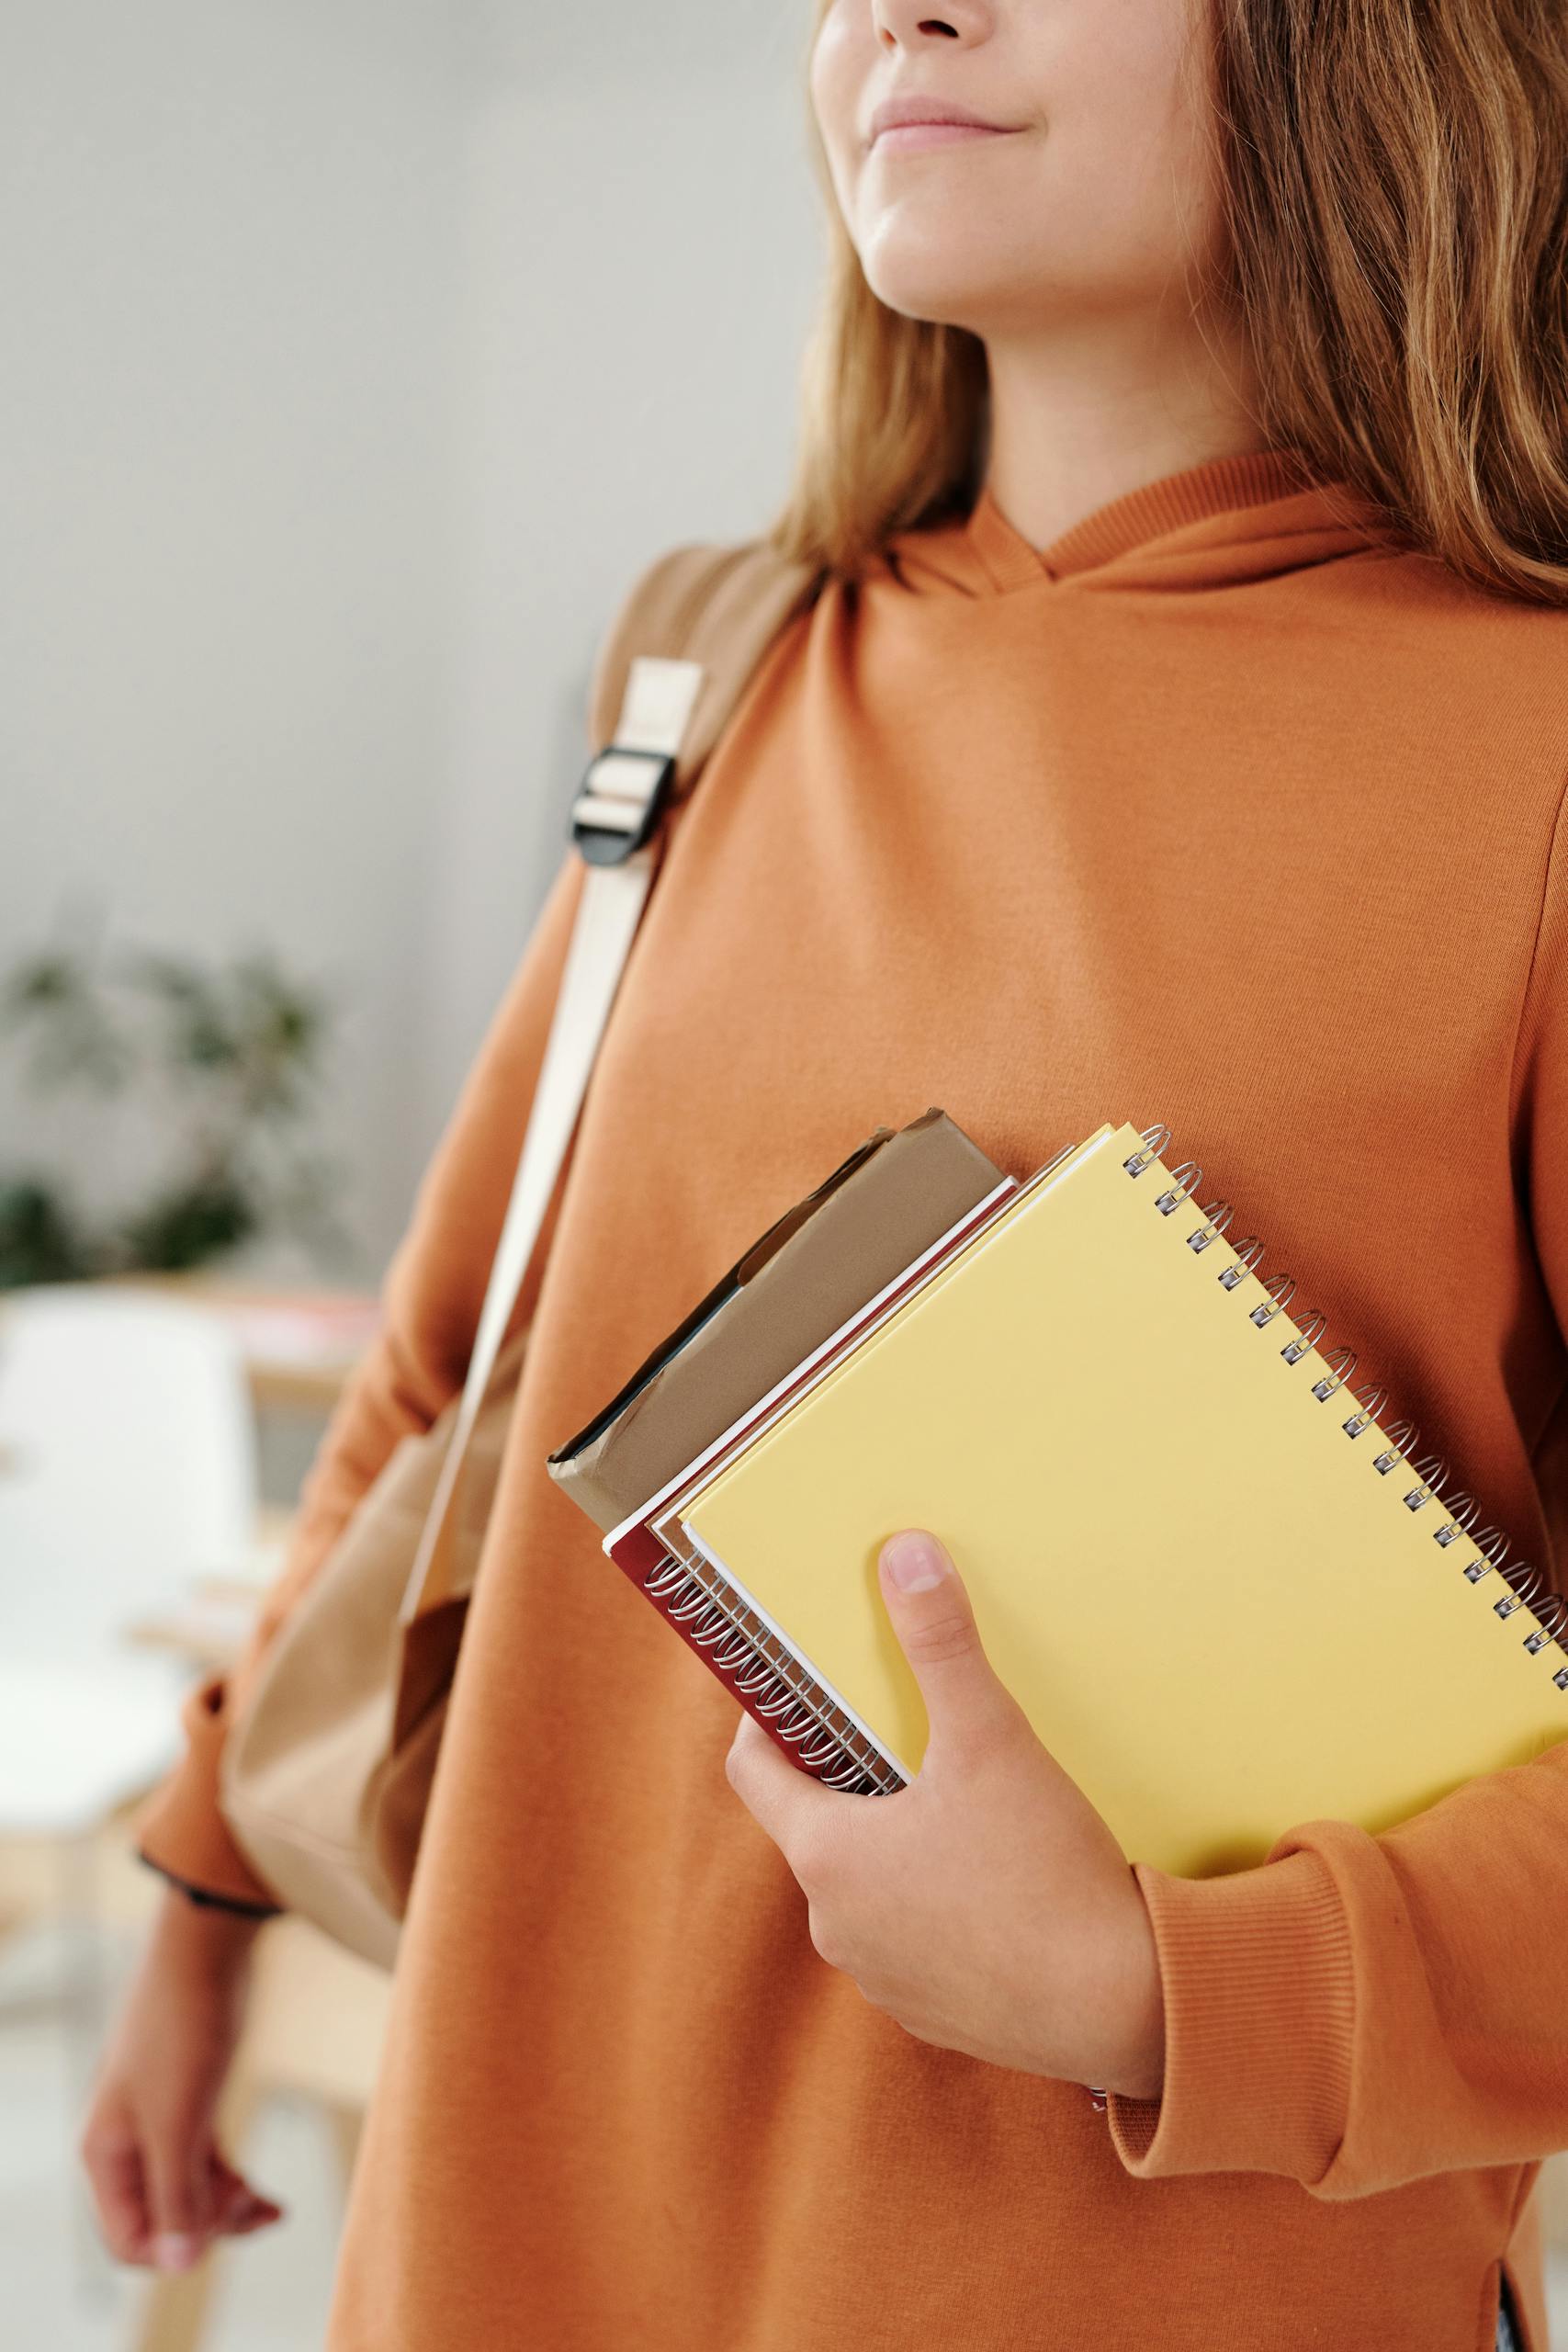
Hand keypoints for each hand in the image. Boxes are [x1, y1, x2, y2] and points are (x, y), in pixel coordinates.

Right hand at [79, 1888, 284, 2269]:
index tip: (227, 2229)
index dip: (175, 2247)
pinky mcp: (187, 2097)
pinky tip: (264, 2192)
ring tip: (273, 2209)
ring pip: (187, 2190)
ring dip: (227, 2207)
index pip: (129, 2239)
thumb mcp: (180, 2117)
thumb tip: (177, 2264)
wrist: (206, 1946)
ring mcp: (156, 2119)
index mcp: (106, 2152)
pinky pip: (203, 2160)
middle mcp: (124, 2142)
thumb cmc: (184, 2025)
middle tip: (262, 2212)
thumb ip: (177, 2191)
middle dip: (211, 2225)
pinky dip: (231, 2180)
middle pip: (163, 2218)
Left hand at [725, 1528, 1165, 2100]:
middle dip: (853, 1776)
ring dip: (899, 1845)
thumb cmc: (1044, 1873)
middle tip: (906, 1729)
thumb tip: (904, 1553)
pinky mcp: (937, 2014)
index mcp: (826, 1855)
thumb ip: (941, 1645)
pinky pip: (917, 1941)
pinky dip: (941, 1906)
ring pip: (869, 1887)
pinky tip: (1001, 1879)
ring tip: (962, 1801)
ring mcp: (884, 1978)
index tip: (803, 1684)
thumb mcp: (990, 1738)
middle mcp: (835, 1925)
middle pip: (817, 1824)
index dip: (769, 1718)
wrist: (1124, 2006)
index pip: (751, 1770)